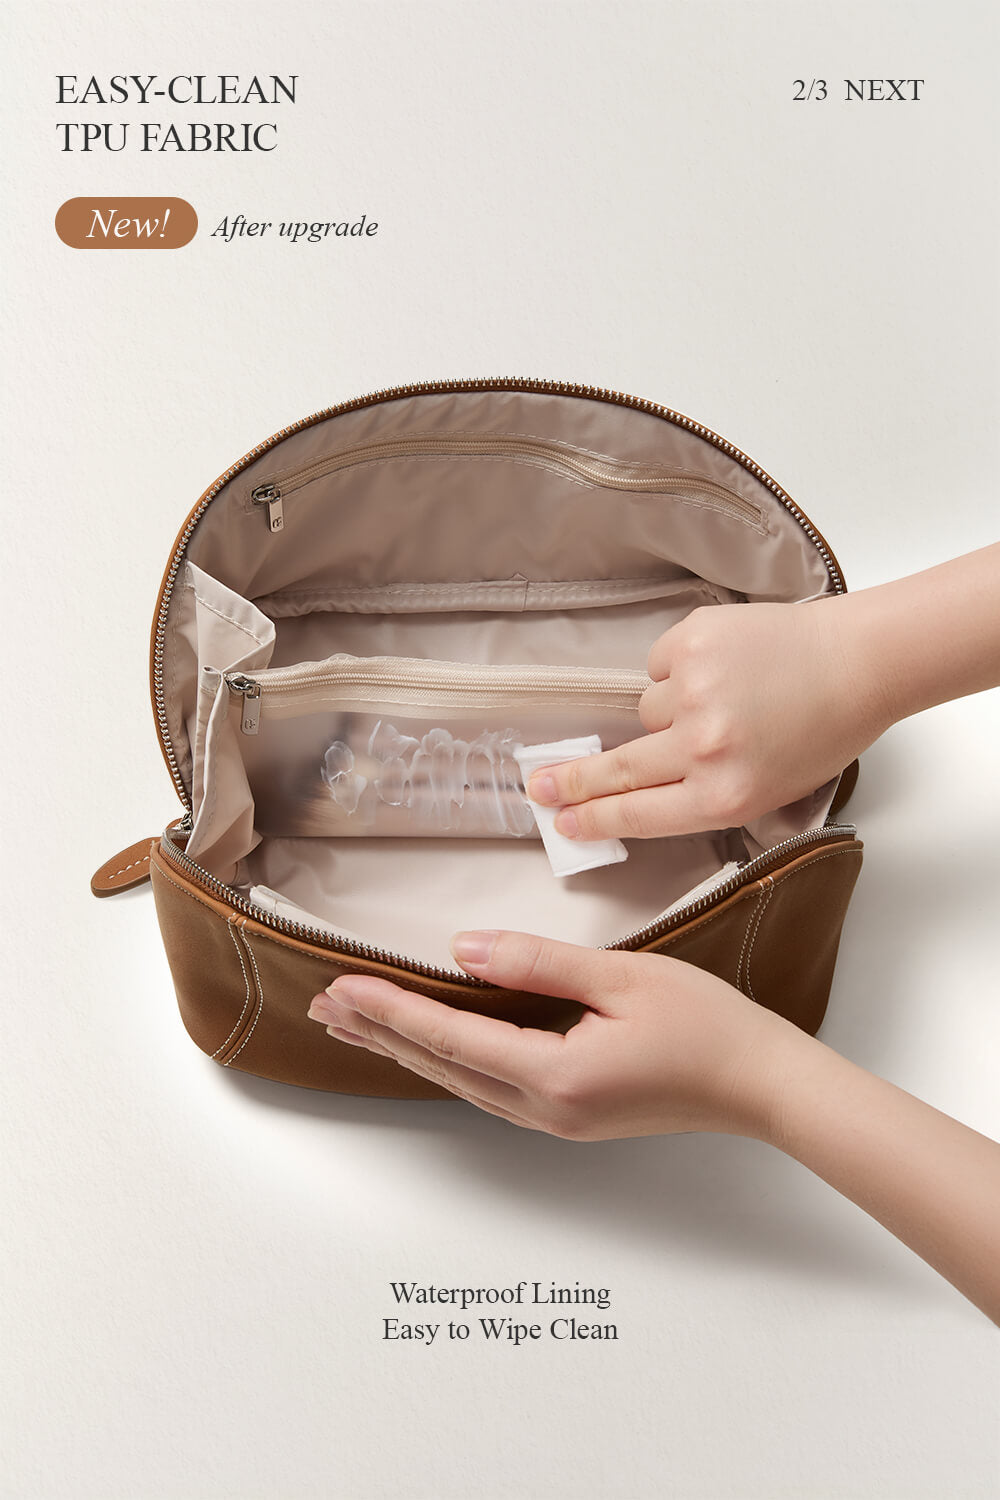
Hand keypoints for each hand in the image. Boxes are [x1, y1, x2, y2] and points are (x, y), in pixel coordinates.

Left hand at [307, 930, 788, 1139]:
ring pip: (459, 1083)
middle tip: (324, 1005)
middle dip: (380, 1033)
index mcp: (555, 1076)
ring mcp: (557, 1120)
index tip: (341, 986)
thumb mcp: (621, 977)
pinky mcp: (570, 1116)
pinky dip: (445, 1062)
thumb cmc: (705, 1025)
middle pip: (441, 1068)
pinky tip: (431, 1049)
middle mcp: (545, 1109)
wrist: (759, 1084)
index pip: (449, 1038)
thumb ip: (537, 963)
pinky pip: (488, 1088)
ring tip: (356, 1025)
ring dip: (405, 1050)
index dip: (390, 1009)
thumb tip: (464, 950)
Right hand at [527, 599, 887, 840]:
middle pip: (618, 770)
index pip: (637, 814)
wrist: (859, 662)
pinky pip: (658, 665)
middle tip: (538, 786)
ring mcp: (694, 691)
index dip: (593, 819)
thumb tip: (636, 796)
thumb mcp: (768, 791)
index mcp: (725, 795)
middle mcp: (703, 748)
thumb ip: (704, 798)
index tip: (562, 822)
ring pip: (645, 711)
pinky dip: (680, 668)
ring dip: (667, 710)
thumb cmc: (823, 731)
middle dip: (573, 782)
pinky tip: (722, 668)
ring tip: (723, 700)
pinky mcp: (691, 642)